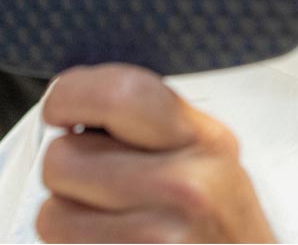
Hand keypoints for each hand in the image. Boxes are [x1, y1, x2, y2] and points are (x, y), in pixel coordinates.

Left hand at [37, 64, 273, 243]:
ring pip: (51, 213)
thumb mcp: (210, 161)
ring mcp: (160, 237)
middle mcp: (186, 185)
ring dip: (66, 220)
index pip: (122, 94)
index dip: (72, 95)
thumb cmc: (219, 230)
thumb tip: (78, 102)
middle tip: (92, 180)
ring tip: (105, 222)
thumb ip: (154, 128)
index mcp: (204, 140)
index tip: (61, 107)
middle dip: (65, 169)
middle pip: (66, 157)